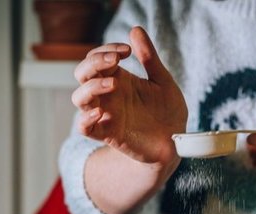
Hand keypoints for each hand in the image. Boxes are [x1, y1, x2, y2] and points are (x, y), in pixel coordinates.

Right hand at [72, 26, 187, 164]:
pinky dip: (85, 119)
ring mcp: (106, 114)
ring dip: (91, 87)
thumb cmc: (168, 112)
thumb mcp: (163, 82)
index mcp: (119, 79)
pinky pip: (84, 127)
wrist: (175, 142)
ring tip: (114, 84)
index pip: (98, 58)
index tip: (128, 50)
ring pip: (79, 98)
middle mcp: (108, 95)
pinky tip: (101, 113)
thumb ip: (150, 58)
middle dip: (94, 63)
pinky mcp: (108, 134)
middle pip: (82, 73)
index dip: (106, 49)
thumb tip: (136, 29)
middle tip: (116, 61)